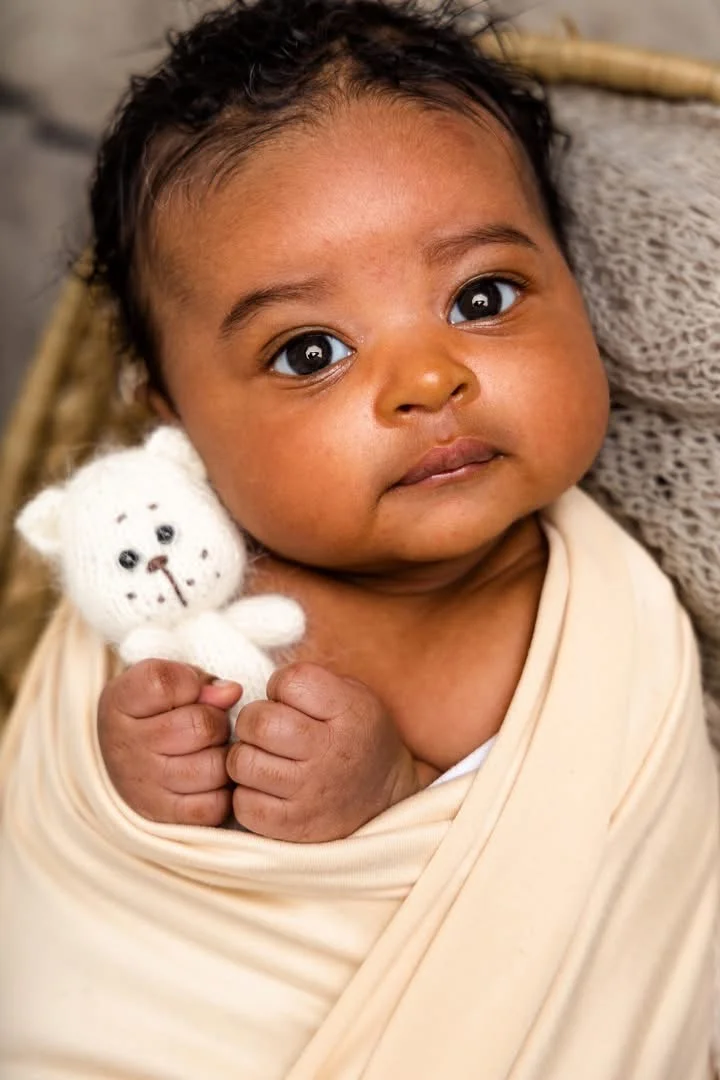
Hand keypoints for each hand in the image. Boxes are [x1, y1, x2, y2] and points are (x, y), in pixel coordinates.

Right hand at [97, 660, 241, 825]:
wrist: (120, 762)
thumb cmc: (155, 714)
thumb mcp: (166, 685)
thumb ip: (198, 682)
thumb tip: (231, 692)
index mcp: (120, 702)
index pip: (163, 683)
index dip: (190, 683)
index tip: (188, 691)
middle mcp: (124, 745)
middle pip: (201, 725)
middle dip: (218, 721)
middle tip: (208, 726)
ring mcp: (141, 786)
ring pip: (214, 767)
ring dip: (223, 757)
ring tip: (208, 753)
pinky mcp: (161, 818)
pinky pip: (214, 805)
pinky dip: (222, 793)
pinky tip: (208, 780)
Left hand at [226, 662, 421, 841]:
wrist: (385, 801)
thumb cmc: (356, 739)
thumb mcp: (353, 696)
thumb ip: (310, 683)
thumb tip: (251, 687)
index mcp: (349, 712)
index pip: (290, 681)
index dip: (280, 686)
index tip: (289, 700)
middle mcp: (330, 753)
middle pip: (259, 722)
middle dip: (254, 720)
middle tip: (267, 730)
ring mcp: (310, 794)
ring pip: (242, 762)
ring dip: (245, 756)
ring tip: (263, 758)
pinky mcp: (294, 827)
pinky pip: (243, 803)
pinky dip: (246, 793)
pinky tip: (266, 787)